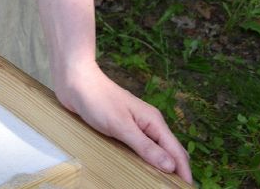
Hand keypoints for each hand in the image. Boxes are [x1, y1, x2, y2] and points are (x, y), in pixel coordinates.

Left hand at [53, 61, 191, 182]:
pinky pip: (141, 146)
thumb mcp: (122, 126)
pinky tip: (143, 167)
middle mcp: (149, 124)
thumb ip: (146, 146)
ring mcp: (136, 125)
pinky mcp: (123, 127)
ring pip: (156, 149)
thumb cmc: (97, 100)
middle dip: (177, 169)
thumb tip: (171, 166)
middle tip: (176, 188)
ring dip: (162, 165)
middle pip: (170, 150)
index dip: (184, 171)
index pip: (176, 151)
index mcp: (154, 121)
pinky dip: (146, 158)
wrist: (75, 81)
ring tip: (163, 182)